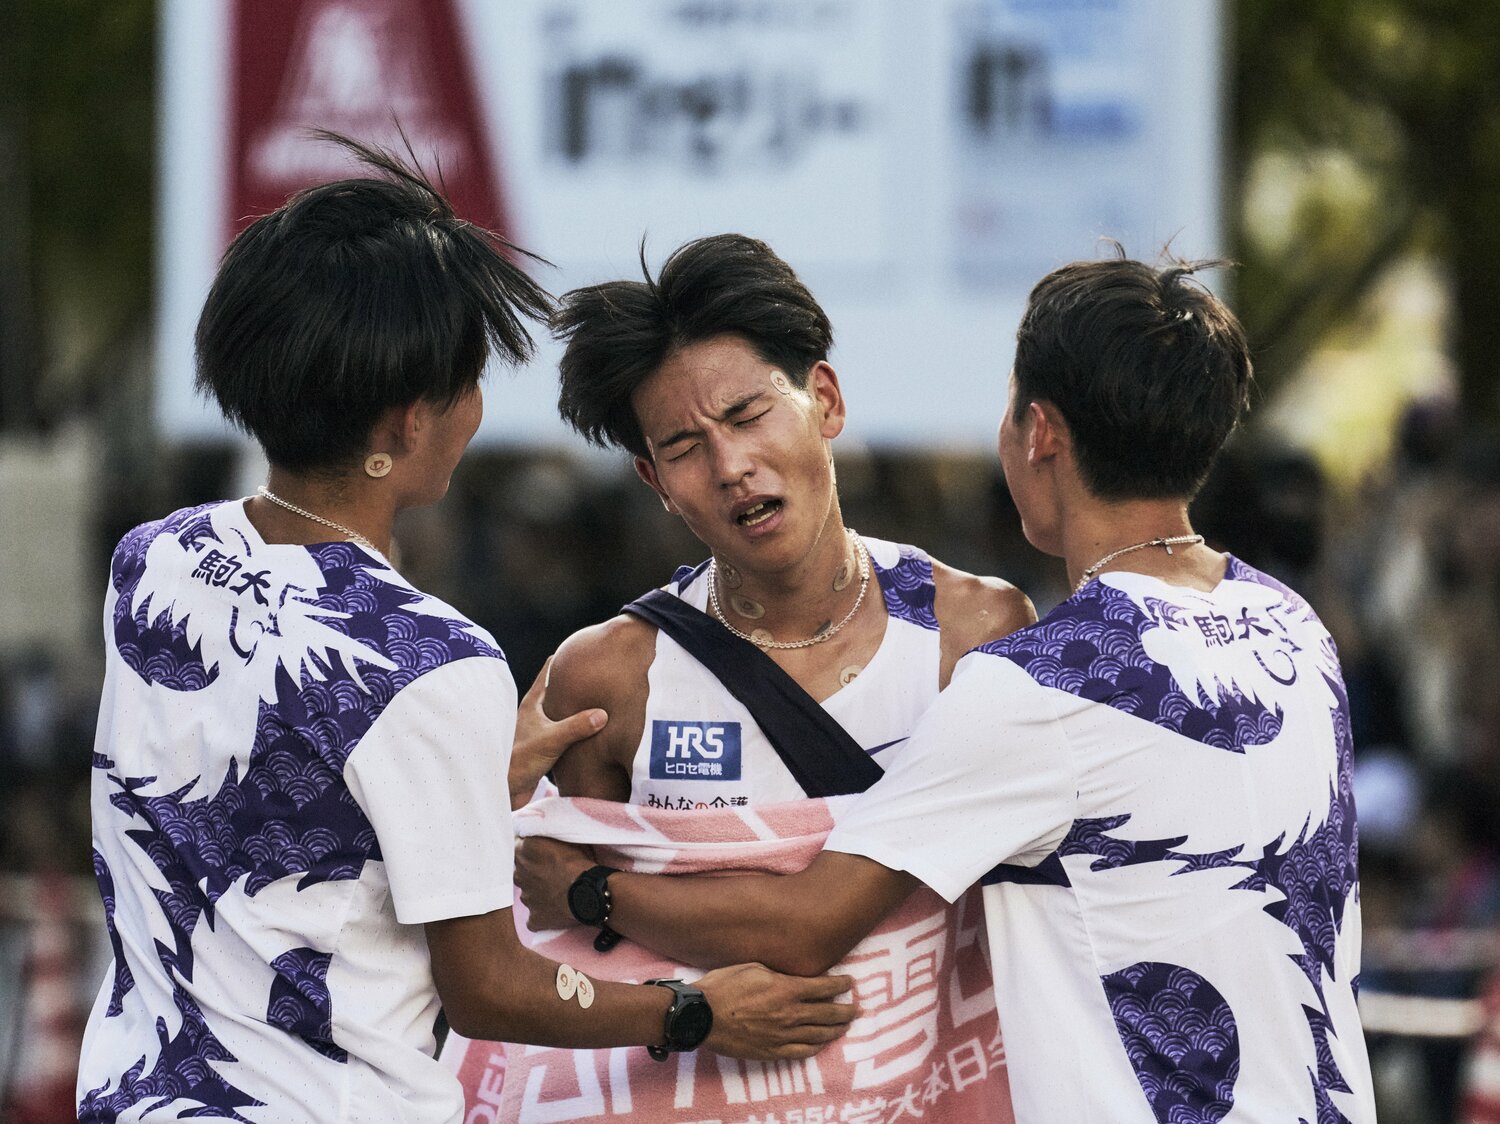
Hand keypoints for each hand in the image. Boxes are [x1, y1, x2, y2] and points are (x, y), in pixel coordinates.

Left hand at [510, 657, 606, 808]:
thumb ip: (576, 726)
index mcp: (532, 703)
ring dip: (576, 705)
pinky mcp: (542, 746)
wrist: (503, 791)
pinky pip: (562, 729)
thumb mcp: (550, 740)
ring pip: (560, 710)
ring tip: (599, 698)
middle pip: (557, 689)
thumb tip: (603, 713)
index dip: (564, 658)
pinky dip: (575, 726)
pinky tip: (589, 730)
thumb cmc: (518, 761)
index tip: (584, 648)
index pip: (549, 670)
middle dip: (575, 681)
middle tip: (598, 672)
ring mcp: (537, 729)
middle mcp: (534, 712)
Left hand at [515, 836, 595, 929]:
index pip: (518, 845)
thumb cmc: (579, 860)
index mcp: (523, 851)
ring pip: (529, 893)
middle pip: (522, 871)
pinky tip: (557, 909)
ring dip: (540, 891)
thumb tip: (542, 832)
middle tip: (554, 871)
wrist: (588, 891)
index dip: (533, 849)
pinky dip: (544, 914)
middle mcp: (518, 874)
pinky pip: (535, 917)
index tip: (544, 851)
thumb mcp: (563, 836)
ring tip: (559, 891)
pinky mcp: (534, 918)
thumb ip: (546, 835)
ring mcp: (525, 898)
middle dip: (534, 871)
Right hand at [696, 964, 857, 1060]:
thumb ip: (780, 972)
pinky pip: (802, 1052)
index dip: (840, 985)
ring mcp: (782, 1036)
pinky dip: (816, 1048)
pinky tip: (821, 1044)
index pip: (824, 988)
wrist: (702, 1016)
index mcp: (786, 989)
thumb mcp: (754, 967)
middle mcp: (790, 1014)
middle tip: (857, 1009)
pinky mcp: (772, 1052)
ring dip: (836, 1030)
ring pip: (819, 1035)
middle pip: (828, 1014)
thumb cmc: (725, 986)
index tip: (849, 983)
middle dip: (846, 1011)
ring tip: (845, 1026)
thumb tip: (795, 975)